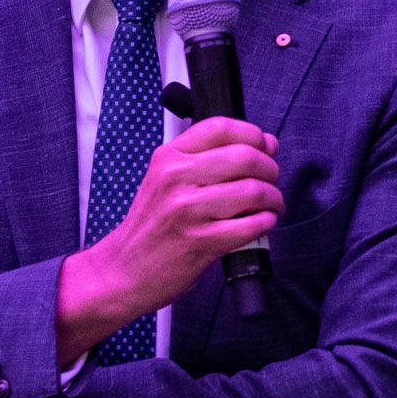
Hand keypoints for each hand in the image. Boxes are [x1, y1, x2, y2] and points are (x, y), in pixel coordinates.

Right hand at [58, 118, 281, 358]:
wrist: (123, 270)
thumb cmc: (151, 226)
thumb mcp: (166, 180)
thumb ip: (210, 159)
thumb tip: (266, 143)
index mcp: (169, 158)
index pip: (221, 127)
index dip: (253, 135)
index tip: (265, 147)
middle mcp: (176, 179)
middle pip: (245, 157)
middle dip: (270, 168)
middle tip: (271, 180)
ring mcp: (188, 211)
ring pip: (253, 190)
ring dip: (273, 198)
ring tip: (270, 205)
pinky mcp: (201, 242)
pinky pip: (251, 225)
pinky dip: (266, 223)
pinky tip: (262, 223)